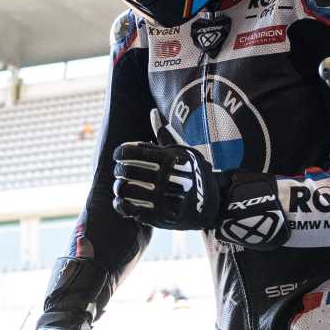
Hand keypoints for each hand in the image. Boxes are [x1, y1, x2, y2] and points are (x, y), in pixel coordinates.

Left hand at [113, 111, 221, 229]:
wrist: (211, 204)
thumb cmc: (193, 173)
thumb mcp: (184, 151)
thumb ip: (165, 134)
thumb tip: (152, 112)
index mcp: (170, 158)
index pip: (131, 151)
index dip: (119, 152)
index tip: (118, 156)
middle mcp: (168, 177)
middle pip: (126, 170)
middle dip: (118, 170)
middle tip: (119, 172)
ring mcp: (164, 198)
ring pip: (126, 190)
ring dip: (119, 188)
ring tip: (121, 188)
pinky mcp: (161, 216)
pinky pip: (131, 210)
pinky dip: (122, 206)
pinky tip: (123, 202)